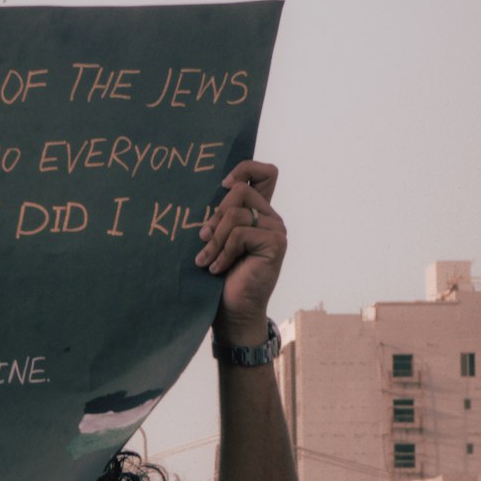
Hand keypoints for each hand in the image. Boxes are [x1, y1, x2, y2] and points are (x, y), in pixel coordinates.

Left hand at [194, 159, 285, 343]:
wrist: (232, 311)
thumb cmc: (221, 276)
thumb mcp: (216, 238)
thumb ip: (220, 214)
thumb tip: (211, 188)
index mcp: (258, 211)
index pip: (264, 172)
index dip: (243, 169)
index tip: (222, 185)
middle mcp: (271, 217)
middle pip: (240, 190)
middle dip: (215, 215)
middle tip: (204, 239)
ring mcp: (277, 229)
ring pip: (235, 215)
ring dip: (215, 240)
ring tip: (207, 260)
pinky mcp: (276, 243)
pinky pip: (240, 234)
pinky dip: (223, 252)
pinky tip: (218, 268)